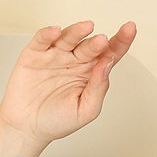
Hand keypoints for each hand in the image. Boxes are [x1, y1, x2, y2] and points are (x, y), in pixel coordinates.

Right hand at [0, 19, 137, 148]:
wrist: (26, 128)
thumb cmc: (57, 121)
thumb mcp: (86, 110)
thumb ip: (99, 88)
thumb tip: (107, 64)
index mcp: (91, 74)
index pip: (109, 54)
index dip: (121, 41)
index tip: (130, 29)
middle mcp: (75, 61)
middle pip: (90, 45)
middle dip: (97, 42)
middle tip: (101, 41)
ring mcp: (55, 56)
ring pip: (69, 38)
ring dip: (77, 32)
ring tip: (86, 28)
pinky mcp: (35, 54)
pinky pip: (43, 40)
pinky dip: (48, 33)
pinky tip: (56, 31)